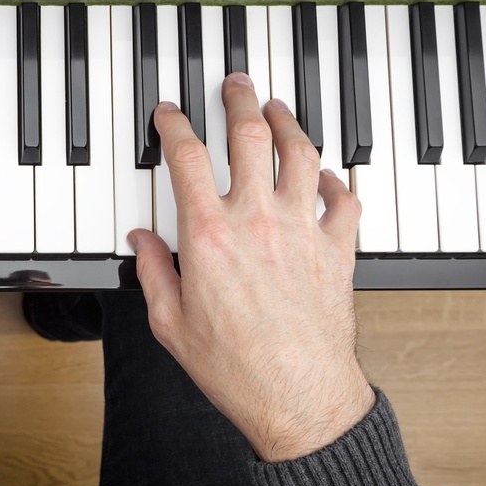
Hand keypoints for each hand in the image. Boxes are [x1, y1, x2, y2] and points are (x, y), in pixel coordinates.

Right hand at [130, 73, 373, 461]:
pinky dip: (335, 178)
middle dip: (238, 101)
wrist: (297, 399)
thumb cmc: (235, 367)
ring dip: (287, 122)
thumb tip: (141, 241)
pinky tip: (325, 172)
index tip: (169, 113)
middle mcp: (257, 220)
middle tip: (234, 86)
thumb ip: (152, 271)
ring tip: (277, 109)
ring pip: (300, 153)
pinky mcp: (336, 249)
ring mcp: (302, 230)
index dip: (174, 124)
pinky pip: (344, 198)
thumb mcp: (170, 321)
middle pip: (250, 136)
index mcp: (209, 234)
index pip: (187, 156)